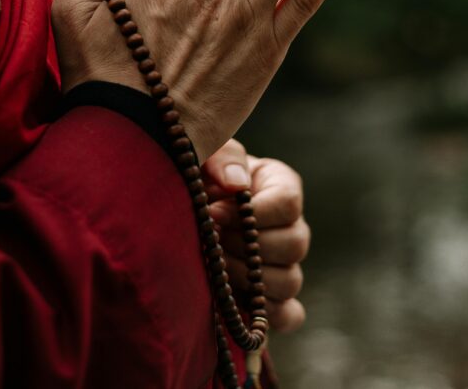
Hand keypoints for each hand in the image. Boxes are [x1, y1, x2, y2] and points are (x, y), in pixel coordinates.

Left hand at [203, 139, 309, 332]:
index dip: (252, 213)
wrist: (172, 207)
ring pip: (290, 281)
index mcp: (280, 186)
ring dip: (248, 279)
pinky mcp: (270, 298)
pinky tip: (236, 303)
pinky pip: (287, 315)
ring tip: (214, 268)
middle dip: (247, 248)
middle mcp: (289, 226)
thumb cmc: (193, 175)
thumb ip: (223, 156)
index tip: (214, 212)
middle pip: (295, 245)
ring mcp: (283, 264)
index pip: (289, 204)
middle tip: (212, 241)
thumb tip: (237, 184)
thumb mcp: (205, 153)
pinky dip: (266, 314)